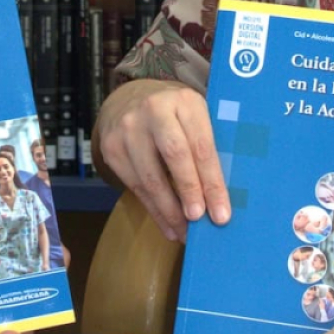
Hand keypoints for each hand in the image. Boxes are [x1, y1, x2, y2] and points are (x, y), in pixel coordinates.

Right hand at [95, 78, 228, 240]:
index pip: (202, 146)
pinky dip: (154, 210)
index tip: (222, 213)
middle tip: (200, 221)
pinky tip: (168, 225)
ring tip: (185, 233)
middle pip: (175, 157)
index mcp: (185, 102)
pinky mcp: (111, 148)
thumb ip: (209, 146)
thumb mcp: (195, 117)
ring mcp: (128, 129)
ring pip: (151, 177)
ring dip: (170, 211)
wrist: (129, 100)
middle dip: (189, 192)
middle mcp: (154, 110)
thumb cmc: (175, 116)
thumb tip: (223, 197)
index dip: (212, 182)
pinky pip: (135, 186)